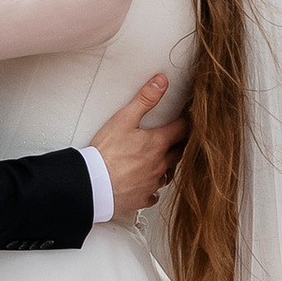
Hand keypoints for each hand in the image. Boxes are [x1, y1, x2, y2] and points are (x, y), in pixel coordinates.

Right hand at [90, 74, 185, 221]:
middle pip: (179, 152)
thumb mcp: (124, 118)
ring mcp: (152, 183)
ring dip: (169, 165)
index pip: (182, 129)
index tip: (187, 118)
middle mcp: (160, 165)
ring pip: (169, 173)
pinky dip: (153, 188)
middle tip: (180, 136)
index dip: (187, 121)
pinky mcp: (142, 198)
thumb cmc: (106, 154)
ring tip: (165, 158)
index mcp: (158, 144)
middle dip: (181, 143)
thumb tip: (161, 82)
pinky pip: (154, 194)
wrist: (94, 184)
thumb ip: (144, 99)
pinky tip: (149, 185)